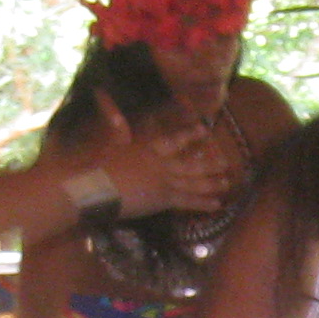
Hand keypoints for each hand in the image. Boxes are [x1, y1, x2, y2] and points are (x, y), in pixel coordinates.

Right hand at [90, 96, 243, 220]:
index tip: (205, 130)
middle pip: (191, 163)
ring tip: (227, 183)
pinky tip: (217, 204)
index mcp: (148, 147)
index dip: (190, 135)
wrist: (91, 188)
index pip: (173, 140)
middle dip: (210, 164)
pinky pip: (187, 201)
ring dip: (212, 183)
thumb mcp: (107, 141)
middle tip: (227, 163)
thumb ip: (117, 128)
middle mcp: (160, 163)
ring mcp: (163, 182)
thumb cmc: (93, 165)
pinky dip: (202, 203)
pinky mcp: (161, 200)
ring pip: (194, 182)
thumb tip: (114, 112)